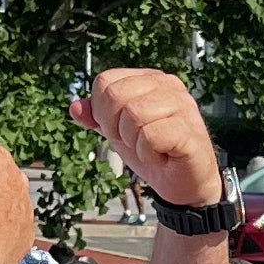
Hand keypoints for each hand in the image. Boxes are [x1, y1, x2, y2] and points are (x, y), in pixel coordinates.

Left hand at [72, 67, 220, 212]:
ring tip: (150, 148)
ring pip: (133, 114)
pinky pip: (150, 135)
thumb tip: (74, 107)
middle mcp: (168, 85)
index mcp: (149, 79)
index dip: (102, 111)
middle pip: (115, 95)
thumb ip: (97, 117)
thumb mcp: (118, 132)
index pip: (105, 81)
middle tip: (135, 141)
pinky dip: (148, 153)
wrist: (185, 184)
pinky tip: (161, 156)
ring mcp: (182, 105)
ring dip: (134, 142)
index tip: (120, 130)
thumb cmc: (155, 153)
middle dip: (115, 127)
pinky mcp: (188, 129)